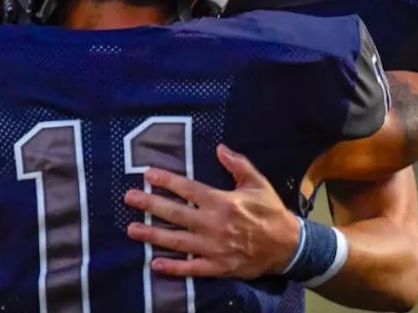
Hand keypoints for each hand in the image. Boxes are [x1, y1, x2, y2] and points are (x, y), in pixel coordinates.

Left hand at [124, 144, 298, 278]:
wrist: (288, 246)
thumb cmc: (270, 211)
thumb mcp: (257, 183)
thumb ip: (238, 165)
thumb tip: (220, 148)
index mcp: (222, 202)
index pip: (188, 189)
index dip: (167, 181)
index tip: (147, 174)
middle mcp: (213, 224)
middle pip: (175, 213)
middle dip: (150, 205)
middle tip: (129, 198)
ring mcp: (213, 248)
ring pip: (177, 241)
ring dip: (153, 235)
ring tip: (132, 230)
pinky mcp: (217, 267)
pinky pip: (191, 268)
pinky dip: (173, 268)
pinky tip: (154, 263)